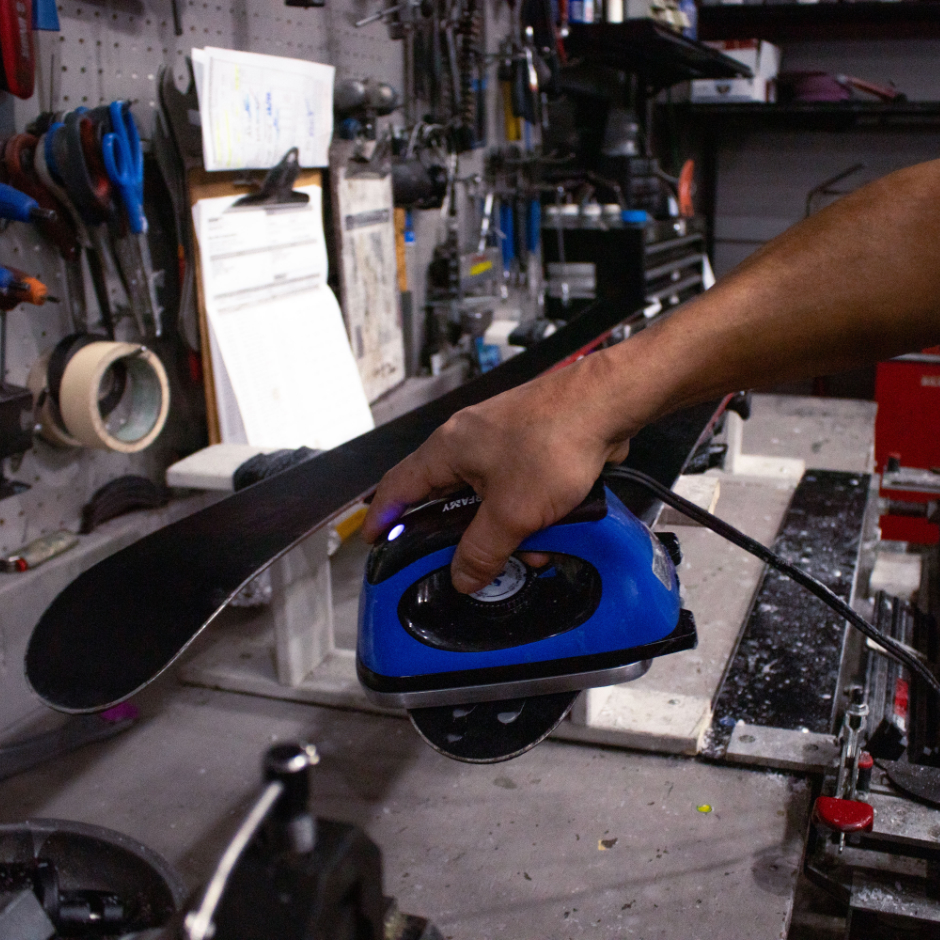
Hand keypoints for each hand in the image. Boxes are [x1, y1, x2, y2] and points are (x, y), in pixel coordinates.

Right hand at [362, 351, 632, 593]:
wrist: (607, 405)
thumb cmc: (556, 438)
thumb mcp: (512, 513)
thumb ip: (482, 550)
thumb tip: (462, 576)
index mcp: (447, 449)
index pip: (397, 488)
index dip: (382, 519)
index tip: (374, 540)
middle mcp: (468, 442)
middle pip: (446, 499)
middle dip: (463, 537)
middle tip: (463, 562)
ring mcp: (501, 442)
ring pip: (489, 500)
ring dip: (506, 530)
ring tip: (530, 549)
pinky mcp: (530, 447)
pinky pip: (518, 491)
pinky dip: (529, 514)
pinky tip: (552, 529)